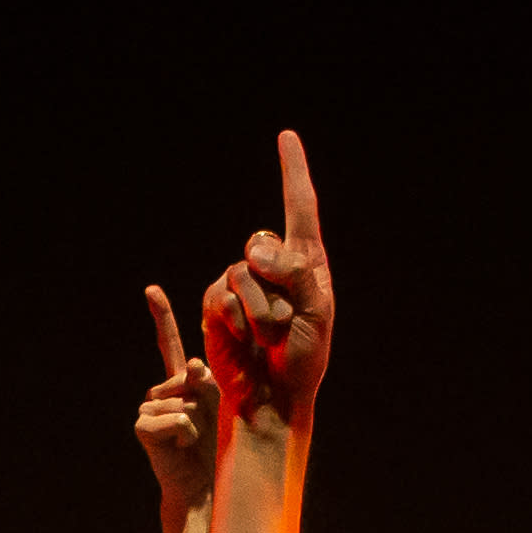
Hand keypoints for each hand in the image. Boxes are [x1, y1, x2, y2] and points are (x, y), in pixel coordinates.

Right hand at [137, 287, 222, 532]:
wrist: (202, 484)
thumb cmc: (216, 443)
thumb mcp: (220, 403)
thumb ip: (207, 379)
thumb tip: (191, 366)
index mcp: (181, 381)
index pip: (169, 343)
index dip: (161, 317)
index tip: (151, 290)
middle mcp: (161, 390)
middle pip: (185, 375)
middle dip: (203, 398)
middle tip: (202, 426)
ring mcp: (148, 407)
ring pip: (182, 398)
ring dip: (196, 419)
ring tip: (193, 438)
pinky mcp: (143, 425)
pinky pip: (174, 416)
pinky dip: (185, 432)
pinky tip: (182, 446)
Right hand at [196, 130, 333, 434]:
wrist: (271, 396)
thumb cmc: (301, 358)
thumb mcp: (316, 312)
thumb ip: (294, 272)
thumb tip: (253, 248)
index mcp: (307, 261)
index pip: (299, 206)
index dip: (293, 170)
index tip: (286, 136)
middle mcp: (273, 266)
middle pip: (262, 243)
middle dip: (274, 282)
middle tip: (284, 322)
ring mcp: (241, 283)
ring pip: (240, 273)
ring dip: (257, 312)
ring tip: (267, 338)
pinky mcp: (215, 303)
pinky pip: (219, 295)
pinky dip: (233, 320)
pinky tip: (243, 340)